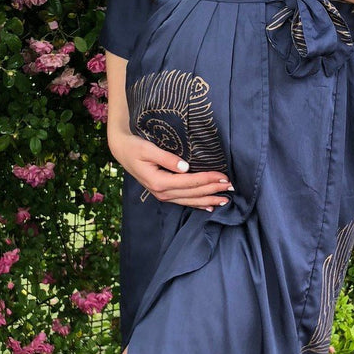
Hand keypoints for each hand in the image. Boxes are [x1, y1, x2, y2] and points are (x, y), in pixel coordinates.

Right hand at [108, 130, 232, 210]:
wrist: (122, 151)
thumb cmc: (135, 146)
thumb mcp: (148, 149)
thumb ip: (167, 158)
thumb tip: (185, 167)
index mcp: (159, 182)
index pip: (190, 182)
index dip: (208, 179)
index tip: (224, 176)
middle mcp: (162, 192)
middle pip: (193, 193)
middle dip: (213, 190)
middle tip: (231, 187)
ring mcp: (162, 195)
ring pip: (190, 200)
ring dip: (208, 200)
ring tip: (225, 200)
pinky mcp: (163, 193)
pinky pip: (183, 201)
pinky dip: (197, 204)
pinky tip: (209, 207)